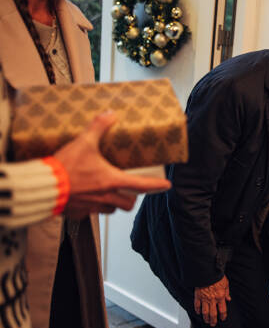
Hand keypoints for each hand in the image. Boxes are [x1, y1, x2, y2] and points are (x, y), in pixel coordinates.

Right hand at [54, 111, 171, 216]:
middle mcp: (106, 197)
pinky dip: (94, 207)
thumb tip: (110, 114)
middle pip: (129, 203)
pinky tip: (88, 198)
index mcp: (112, 181)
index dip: (156, 186)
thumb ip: (98, 128)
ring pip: (112, 210)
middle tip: (132, 190)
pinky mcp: (78, 212)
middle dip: (133, 197)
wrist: (42, 187)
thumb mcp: (84, 143)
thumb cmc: (65, 167)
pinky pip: (91, 213)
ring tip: (111, 194)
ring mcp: (92, 207)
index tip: (166, 185)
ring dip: (115, 204)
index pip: (142, 186)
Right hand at [194, 276, 231, 326]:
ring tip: (206, 321)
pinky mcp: (198, 296)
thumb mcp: (226, 283)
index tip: (222, 318)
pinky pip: (197, 305)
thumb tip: (229, 299)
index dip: (223, 316)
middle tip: (213, 324)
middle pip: (213, 314)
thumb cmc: (217, 276)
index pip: (222, 310)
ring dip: (206, 318)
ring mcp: (204, 298)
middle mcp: (212, 299)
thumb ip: (227, 292)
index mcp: (220, 297)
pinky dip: (197, 310)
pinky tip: (198, 313)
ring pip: (205, 312)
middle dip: (213, 321)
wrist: (207, 271)